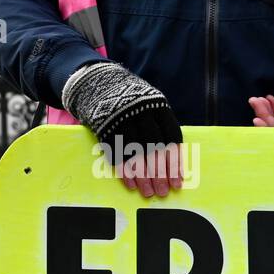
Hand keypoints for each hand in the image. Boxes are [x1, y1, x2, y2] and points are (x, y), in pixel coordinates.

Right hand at [65, 62, 182, 197]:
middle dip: (159, 173)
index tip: (177, 182)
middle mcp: (141, 111)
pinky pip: (116, 151)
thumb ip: (159, 128)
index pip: (171, 138)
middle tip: (162, 192)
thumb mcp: (149, 105)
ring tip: (147, 192)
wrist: (97, 81)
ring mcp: (122, 118)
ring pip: (136, 152)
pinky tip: (130, 184)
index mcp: (157, 105)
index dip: (175, 163)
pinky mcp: (104, 125)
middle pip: (154, 147)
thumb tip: (173, 163)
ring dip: (143, 176)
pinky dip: (124, 170)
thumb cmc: (130, 100)